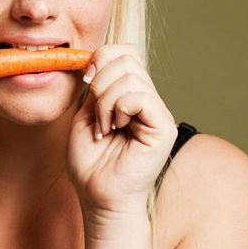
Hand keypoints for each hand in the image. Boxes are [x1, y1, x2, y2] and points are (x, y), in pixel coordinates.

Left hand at [67, 44, 176, 217]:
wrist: (98, 196)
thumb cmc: (90, 163)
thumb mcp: (83, 114)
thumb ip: (93, 86)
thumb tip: (97, 59)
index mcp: (128, 94)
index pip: (124, 52)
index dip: (102, 57)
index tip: (84, 80)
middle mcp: (146, 99)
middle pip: (126, 58)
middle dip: (99, 81)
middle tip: (95, 114)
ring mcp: (157, 112)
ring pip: (130, 76)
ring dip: (105, 101)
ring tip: (104, 127)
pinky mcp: (163, 127)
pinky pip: (140, 96)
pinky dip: (119, 108)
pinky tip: (114, 130)